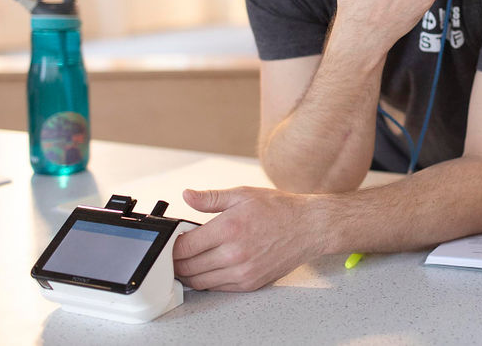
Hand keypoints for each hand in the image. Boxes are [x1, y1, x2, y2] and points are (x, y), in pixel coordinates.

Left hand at [172, 186, 319, 291]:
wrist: (309, 227)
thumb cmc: (279, 209)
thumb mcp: (243, 194)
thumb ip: (211, 198)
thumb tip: (187, 195)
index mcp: (228, 228)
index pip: (184, 246)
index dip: (172, 245)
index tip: (172, 240)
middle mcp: (233, 254)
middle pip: (188, 267)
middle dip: (176, 261)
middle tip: (176, 253)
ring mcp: (242, 272)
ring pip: (200, 281)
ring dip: (189, 274)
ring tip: (189, 262)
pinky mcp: (250, 283)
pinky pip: (218, 288)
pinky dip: (208, 280)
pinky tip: (209, 268)